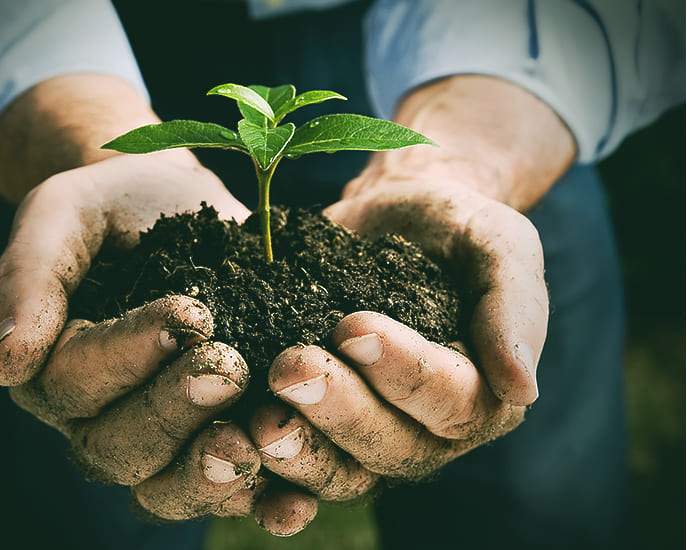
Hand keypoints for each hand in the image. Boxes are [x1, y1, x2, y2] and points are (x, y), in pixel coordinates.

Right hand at [0, 152, 268, 517]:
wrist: (168, 202)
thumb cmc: (108, 208)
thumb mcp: (59, 217)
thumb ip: (29, 281)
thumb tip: (2, 365)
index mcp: (51, 369)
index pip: (76, 384)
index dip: (130, 358)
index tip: (190, 312)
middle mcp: (99, 416)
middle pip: (120, 448)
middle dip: (174, 412)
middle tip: (227, 368)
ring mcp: (160, 434)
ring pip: (168, 486)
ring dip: (212, 473)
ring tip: (255, 440)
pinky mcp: (217, 433)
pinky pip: (231, 487)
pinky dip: (262, 500)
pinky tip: (295, 499)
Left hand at [250, 181, 547, 495]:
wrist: (393, 221)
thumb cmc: (452, 228)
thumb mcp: (497, 244)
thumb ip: (513, 306)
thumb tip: (523, 387)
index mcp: (484, 394)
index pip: (451, 402)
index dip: (403, 373)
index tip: (354, 326)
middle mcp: (428, 431)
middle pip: (390, 448)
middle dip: (339, 411)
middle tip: (291, 366)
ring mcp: (371, 436)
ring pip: (341, 471)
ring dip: (298, 452)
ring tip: (256, 419)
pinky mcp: (320, 428)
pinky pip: (294, 469)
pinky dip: (265, 474)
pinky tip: (231, 450)